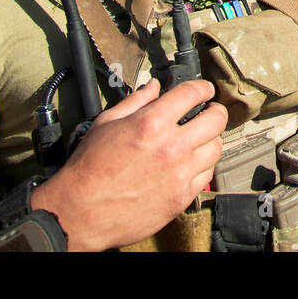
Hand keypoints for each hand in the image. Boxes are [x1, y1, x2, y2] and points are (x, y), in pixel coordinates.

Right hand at [31, 78, 226, 251]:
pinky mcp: (181, 197)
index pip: (192, 93)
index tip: (204, 90)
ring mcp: (179, 173)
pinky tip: (192, 162)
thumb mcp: (107, 123)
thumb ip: (136, 101)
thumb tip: (154, 87)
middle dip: (215, 111)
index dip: (203, 87)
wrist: (81, 210)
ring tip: (200, 139)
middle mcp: (171, 147)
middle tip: (209, 112)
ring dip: (210, 139)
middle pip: (216, 119)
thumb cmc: (89, 168)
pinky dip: (203, 165)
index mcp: (151, 123)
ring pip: (216, 147)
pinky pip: (207, 174)